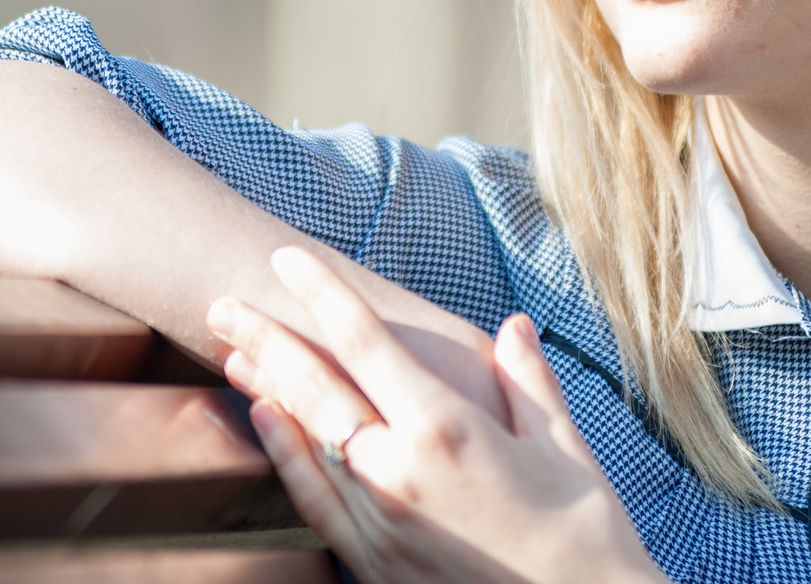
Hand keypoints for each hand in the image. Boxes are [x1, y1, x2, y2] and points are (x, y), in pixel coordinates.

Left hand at [207, 248, 667, 583]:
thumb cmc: (587, 542)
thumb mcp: (566, 451)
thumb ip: (528, 382)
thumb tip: (513, 326)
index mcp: (447, 429)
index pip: (365, 341)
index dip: (321, 293)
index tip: (287, 258)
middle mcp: (399, 471)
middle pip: (313, 388)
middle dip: (265, 338)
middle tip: (223, 303)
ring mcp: (378, 521)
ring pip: (302, 440)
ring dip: (264, 389)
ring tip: (232, 352)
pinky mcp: (372, 564)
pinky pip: (313, 499)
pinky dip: (284, 454)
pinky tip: (266, 423)